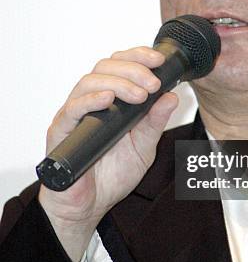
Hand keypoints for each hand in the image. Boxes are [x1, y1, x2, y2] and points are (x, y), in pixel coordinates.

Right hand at [38, 46, 178, 261]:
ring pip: (89, 81)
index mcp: (112, 100)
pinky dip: (91, 100)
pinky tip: (108, 100)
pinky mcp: (61, 130)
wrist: (90, 205)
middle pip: (105, 67)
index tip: (159, 61)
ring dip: (118, 82)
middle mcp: (92, 101)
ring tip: (139, 95)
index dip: (138, 56)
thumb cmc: (113, 175)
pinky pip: (72, 108)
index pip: (121, 65)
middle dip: (133, 69)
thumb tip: (172, 96)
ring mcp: (75, 114)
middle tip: (152, 84)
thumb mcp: (144, 147)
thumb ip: (156, 123)